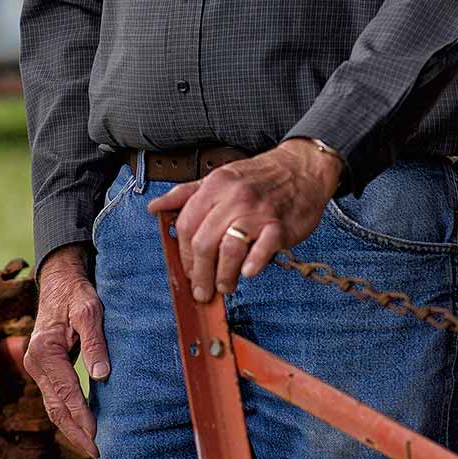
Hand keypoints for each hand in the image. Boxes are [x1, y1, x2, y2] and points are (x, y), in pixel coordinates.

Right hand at [23, 244, 109, 456]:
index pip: (65, 392)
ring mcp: (36, 367)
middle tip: (96, 453)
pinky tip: (82, 428)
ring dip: (71, 428)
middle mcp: (34, 362)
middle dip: (75, 432)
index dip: (82, 416)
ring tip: (91, 448)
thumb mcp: (90, 310)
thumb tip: (101, 375)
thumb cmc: (77, 294)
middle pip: (54, 406)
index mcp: (44, 350)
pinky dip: (67, 415)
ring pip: (52, 406)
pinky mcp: (43, 369)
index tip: (98, 437)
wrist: (60, 283)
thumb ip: (95, 342)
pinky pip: (54, 398)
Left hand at [148, 139, 343, 301]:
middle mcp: (234, 198)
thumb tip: (155, 207)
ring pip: (229, 249)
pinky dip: (253, 265)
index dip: (183, 254)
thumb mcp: (219, 178)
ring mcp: (258, 212)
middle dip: (199, 273)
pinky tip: (248, 273)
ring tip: (224, 286)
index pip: (186, 225)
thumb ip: (186, 194)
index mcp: (215, 186)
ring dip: (223, 275)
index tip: (189, 270)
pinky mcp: (280, 226)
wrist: (302, 168)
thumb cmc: (259, 177)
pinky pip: (262, 249)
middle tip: (202, 289)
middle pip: (203, 242)